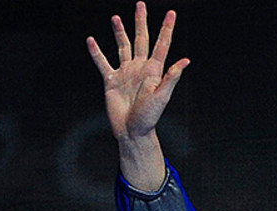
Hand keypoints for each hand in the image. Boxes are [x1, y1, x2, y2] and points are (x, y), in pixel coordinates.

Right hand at [86, 2, 188, 144]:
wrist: (131, 131)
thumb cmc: (149, 118)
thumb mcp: (162, 97)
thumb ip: (171, 78)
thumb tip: (185, 61)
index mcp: (154, 70)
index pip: (162, 44)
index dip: (166, 28)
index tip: (171, 12)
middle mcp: (140, 68)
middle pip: (141, 39)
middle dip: (141, 22)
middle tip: (140, 4)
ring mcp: (125, 73)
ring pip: (122, 47)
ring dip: (119, 32)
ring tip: (116, 18)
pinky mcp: (111, 80)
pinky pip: (102, 62)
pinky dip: (96, 52)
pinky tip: (91, 40)